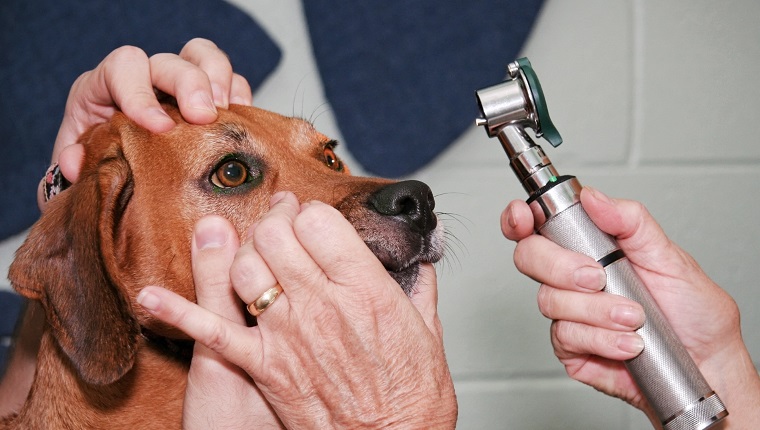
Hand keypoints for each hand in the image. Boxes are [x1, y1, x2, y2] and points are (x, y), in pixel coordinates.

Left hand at [40, 38, 251, 207]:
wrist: (124, 191)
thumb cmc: (100, 174)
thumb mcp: (76, 174)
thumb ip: (73, 167)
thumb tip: (75, 164)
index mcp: (106, 88)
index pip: (123, 68)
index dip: (141, 94)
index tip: (159, 128)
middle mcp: (145, 80)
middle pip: (170, 60)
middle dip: (190, 84)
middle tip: (204, 117)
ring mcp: (180, 87)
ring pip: (203, 57)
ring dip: (220, 80)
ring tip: (226, 112)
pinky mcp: (210, 101)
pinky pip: (232, 80)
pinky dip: (240, 96)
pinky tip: (241, 120)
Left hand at [137, 192, 456, 428]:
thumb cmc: (412, 401)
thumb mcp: (428, 336)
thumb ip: (420, 289)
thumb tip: (418, 262)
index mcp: (365, 289)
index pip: (319, 222)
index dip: (310, 213)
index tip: (311, 219)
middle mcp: (322, 304)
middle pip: (276, 236)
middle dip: (274, 220)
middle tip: (280, 223)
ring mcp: (288, 333)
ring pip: (245, 269)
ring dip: (244, 254)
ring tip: (255, 254)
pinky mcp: (265, 366)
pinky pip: (213, 332)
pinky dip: (176, 312)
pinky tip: (151, 297)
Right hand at [502, 187, 759, 425]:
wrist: (706, 362)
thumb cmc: (692, 311)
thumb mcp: (668, 255)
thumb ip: (630, 221)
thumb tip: (593, 197)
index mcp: (589, 247)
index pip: (538, 224)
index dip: (519, 218)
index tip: (524, 215)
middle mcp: (571, 278)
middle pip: (529, 257)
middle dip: (560, 265)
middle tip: (597, 276)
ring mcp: (569, 312)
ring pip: (551, 300)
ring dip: (597, 310)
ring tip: (634, 317)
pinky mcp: (571, 347)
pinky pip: (567, 336)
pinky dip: (602, 338)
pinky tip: (627, 342)